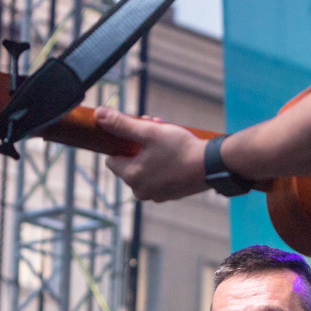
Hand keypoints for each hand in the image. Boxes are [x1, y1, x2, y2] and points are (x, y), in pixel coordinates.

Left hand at [95, 106, 209, 202]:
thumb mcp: (149, 131)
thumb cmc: (181, 149)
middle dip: (137, 145)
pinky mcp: (169, 195)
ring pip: (144, 169)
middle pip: (129, 163)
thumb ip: (122, 124)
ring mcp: (156, 195)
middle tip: (153, 128)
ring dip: (150, 153)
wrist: (211, 166)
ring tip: (165, 138)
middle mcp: (140, 190)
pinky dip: (161, 165)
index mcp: (131, 176)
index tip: (135, 131)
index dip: (120, 142)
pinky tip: (174, 154)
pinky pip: (157, 177)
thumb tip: (98, 115)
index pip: (111, 159)